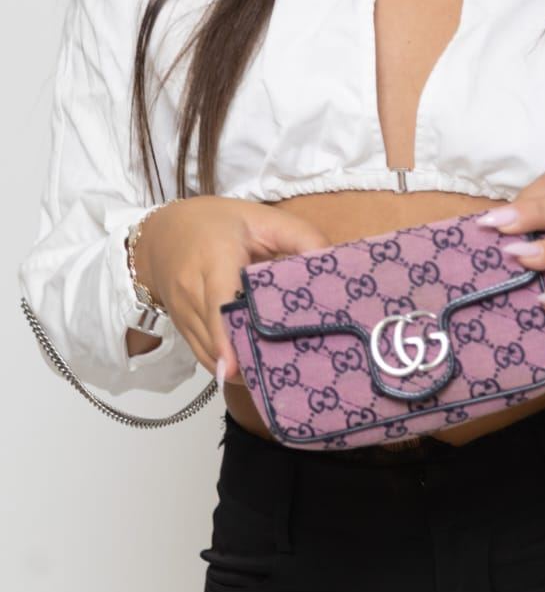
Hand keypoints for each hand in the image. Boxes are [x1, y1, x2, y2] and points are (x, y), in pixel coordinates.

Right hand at [134, 196, 330, 383]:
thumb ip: (301, 237)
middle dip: (249, 358)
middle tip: (288, 371)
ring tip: (278, 372)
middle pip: (217, 336)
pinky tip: (256, 368)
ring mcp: (184, 314)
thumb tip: (333, 263)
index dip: (227, 336)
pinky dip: (229, 367)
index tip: (238, 365)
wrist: (164, 233)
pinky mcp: (183, 329)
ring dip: (241, 367)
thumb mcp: (263, 219)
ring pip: (210, 353)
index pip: (219, 301)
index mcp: (215, 258)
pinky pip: (205, 358)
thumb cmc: (221, 224)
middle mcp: (193, 290)